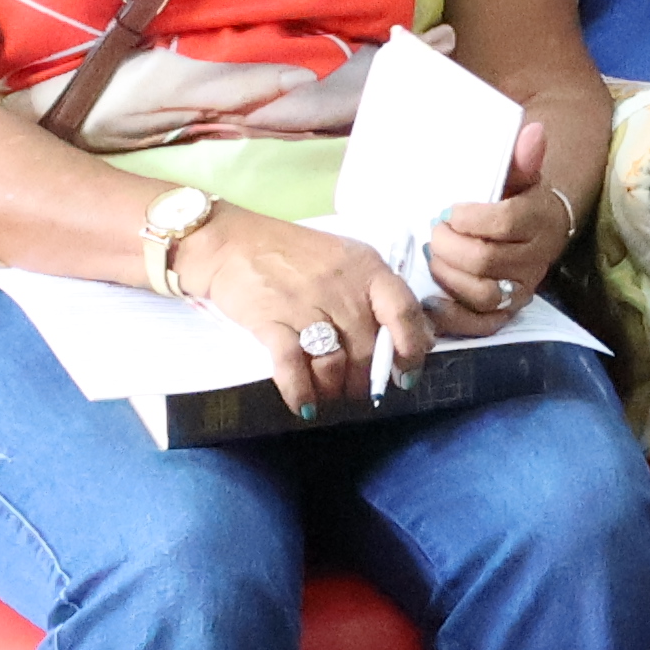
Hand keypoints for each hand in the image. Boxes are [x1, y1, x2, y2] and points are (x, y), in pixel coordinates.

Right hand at [173, 208, 436, 411]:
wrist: (233, 243)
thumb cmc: (296, 255)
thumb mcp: (348, 261)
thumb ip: (380, 295)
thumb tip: (416, 336)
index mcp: (368, 268)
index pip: (404, 311)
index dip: (411, 348)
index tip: (407, 373)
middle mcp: (342, 287)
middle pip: (367, 347)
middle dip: (366, 380)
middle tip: (358, 391)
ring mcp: (305, 304)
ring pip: (334, 362)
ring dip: (335, 389)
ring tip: (331, 396)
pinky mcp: (270, 321)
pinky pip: (292, 366)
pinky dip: (301, 392)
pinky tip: (304, 406)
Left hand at [418, 118, 576, 332]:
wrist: (534, 230)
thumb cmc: (514, 198)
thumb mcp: (517, 175)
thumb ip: (520, 157)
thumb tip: (532, 130)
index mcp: (540, 219)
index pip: (505, 222)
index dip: (469, 218)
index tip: (451, 210)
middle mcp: (536, 258)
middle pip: (485, 260)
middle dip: (448, 246)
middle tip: (433, 233)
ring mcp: (522, 290)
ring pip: (481, 293)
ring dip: (447, 275)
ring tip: (433, 258)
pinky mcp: (507, 314)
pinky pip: (481, 325)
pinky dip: (452, 314)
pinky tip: (432, 297)